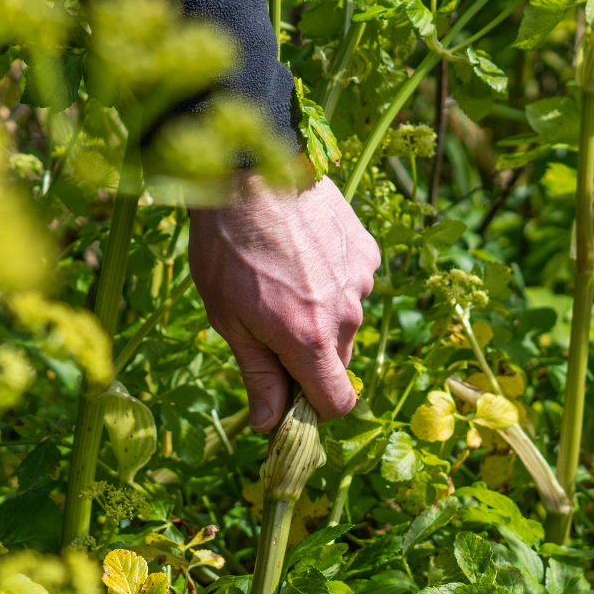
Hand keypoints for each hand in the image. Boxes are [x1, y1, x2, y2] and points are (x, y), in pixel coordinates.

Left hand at [189, 171, 379, 430]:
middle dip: (308, 355)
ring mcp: (360, 279)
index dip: (313, 408)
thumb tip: (270, 425)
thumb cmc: (227, 246)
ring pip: (343, 318)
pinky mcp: (366, 249)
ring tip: (279, 274)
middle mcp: (346, 314)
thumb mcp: (227, 318)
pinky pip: (351, 282)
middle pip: (337, 360)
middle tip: (267, 321)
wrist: (251, 169)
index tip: (287, 395)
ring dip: (318, 312)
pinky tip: (300, 252)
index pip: (337, 402)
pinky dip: (330, 279)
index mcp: (310, 340)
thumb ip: (258, 374)